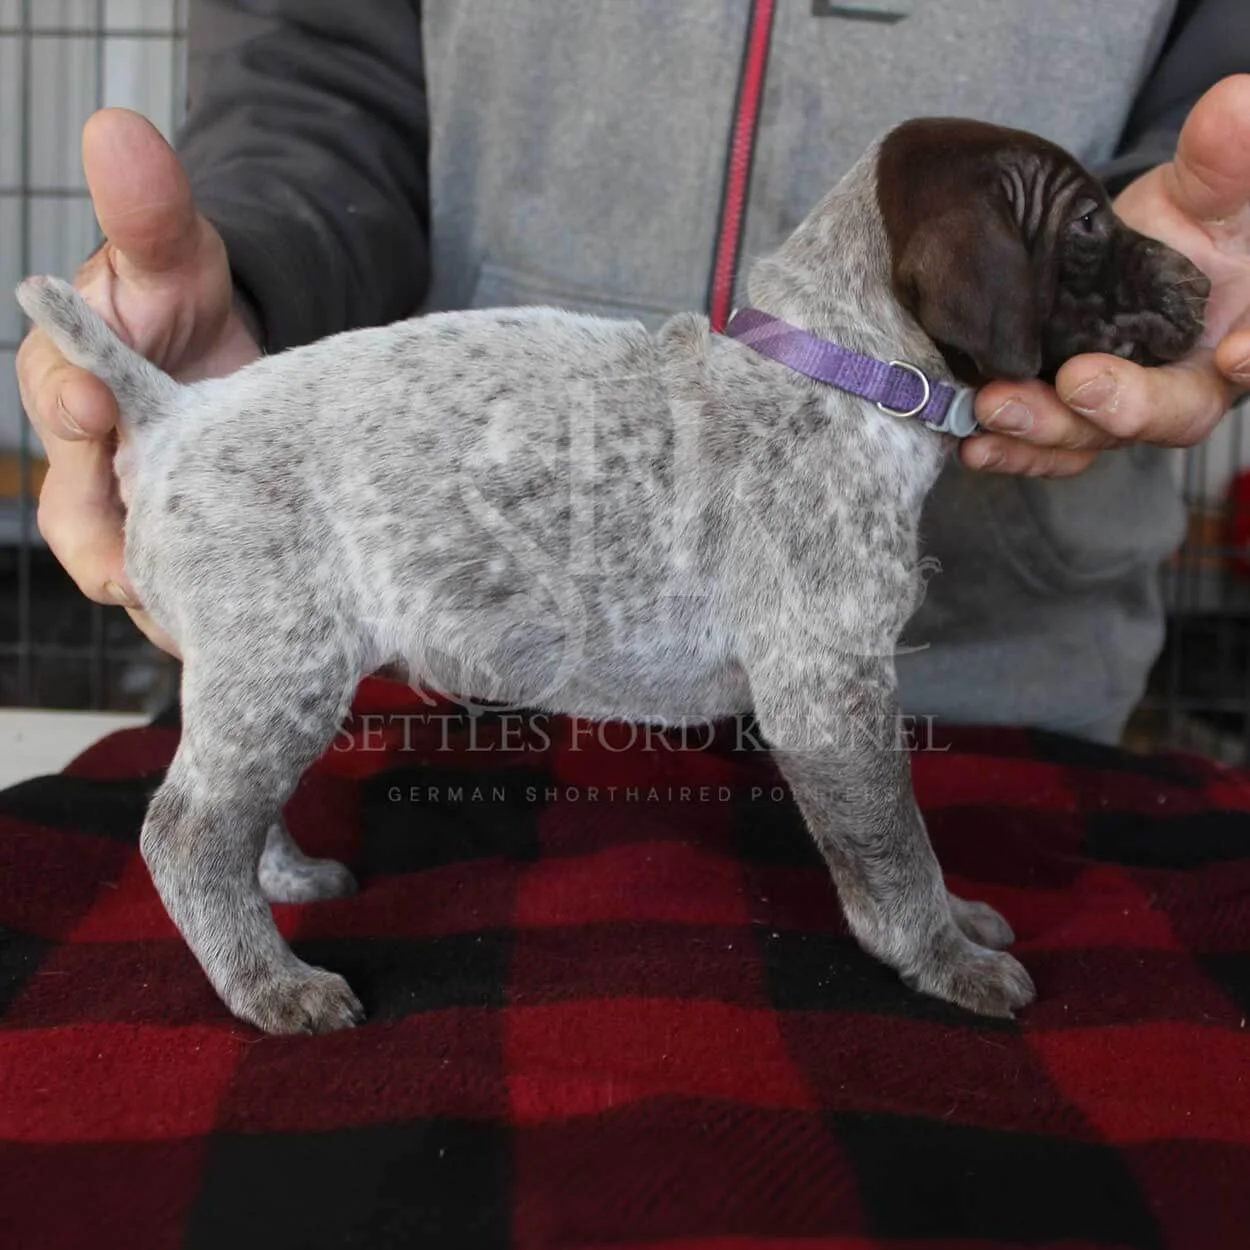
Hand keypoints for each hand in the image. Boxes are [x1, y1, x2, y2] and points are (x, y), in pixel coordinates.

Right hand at [15, 108, 260, 654]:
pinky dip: (214, 615)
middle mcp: (94, 465)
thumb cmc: (184, 303)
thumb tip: (118, 128)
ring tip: (214, 629)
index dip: (76, 409)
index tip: (99, 410)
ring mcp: (142, 514)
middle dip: (114, 551)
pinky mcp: (190, 548)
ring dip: (170, 604)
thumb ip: (147, 213)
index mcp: (75, 387)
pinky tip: (264, 632)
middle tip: (148, 574)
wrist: (230, 354)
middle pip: (83, 525)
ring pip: (134, 577)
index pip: (62, 405)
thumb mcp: (173, 256)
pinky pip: (191, 594)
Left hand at [963, 74, 1249, 477]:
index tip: (1238, 354)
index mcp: (1240, 342)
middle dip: (1121, 406)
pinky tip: (972, 442)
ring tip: (995, 408)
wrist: (1127, 255)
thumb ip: (1223, 163)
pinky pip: (1040, 446)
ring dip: (1042, 429)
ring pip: (1091, 437)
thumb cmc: (1190, 229)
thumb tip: (1238, 101)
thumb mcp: (1207, 193)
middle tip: (1077, 384)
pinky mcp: (1066, 421)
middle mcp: (1184, 388)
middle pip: (1167, 414)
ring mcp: (1120, 413)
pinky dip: (1008, 448)